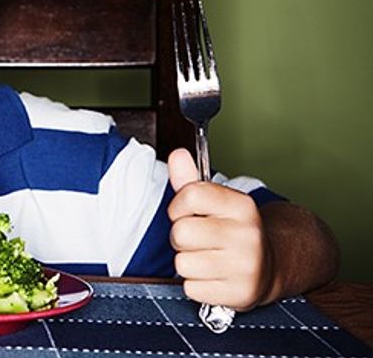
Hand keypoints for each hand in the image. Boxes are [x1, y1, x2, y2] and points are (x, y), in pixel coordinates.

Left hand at [167, 148, 273, 310]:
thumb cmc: (234, 231)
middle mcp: (246, 234)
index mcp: (241, 206)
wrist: (272, 266)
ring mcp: (245, 266)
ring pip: (183, 263)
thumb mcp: (218, 202)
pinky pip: (191, 288)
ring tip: (207, 258)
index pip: (190, 196)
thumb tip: (177, 154)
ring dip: (188, 262)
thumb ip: (191, 180)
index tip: (187, 213)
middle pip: (181, 232)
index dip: (179, 206)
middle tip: (198, 239)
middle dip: (181, 237)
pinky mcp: (239, 293)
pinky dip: (196, 284)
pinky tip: (213, 277)